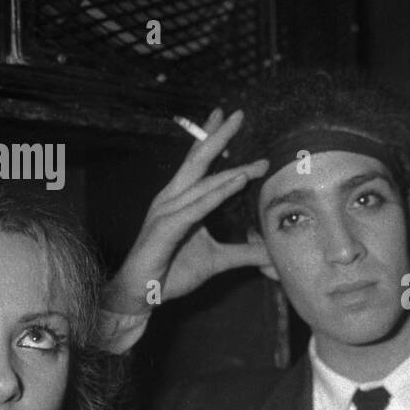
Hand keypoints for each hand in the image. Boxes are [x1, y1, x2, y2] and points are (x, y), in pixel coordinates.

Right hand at [103, 109, 270, 314]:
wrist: (140, 295)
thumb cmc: (171, 271)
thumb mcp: (217, 259)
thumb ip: (243, 252)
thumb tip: (270, 252)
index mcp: (180, 199)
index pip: (199, 163)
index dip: (215, 141)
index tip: (234, 122)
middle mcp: (171, 198)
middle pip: (198, 160)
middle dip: (219, 135)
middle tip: (239, 113)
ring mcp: (166, 211)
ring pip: (202, 183)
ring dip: (231, 169)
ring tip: (256, 161)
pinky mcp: (165, 229)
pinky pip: (196, 208)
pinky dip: (218, 195)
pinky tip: (238, 182)